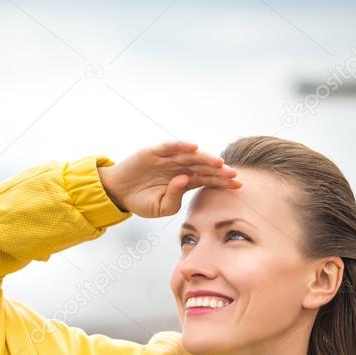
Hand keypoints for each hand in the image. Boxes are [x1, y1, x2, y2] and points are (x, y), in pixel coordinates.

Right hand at [97, 141, 239, 217]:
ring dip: (205, 158)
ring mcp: (168, 158)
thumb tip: (184, 180)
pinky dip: (181, 145)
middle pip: (203, 166)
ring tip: (219, 162)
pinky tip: (194, 147)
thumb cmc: (141, 201)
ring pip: (190, 156)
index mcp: (185, 181)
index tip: (238, 185)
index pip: (207, 179)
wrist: (118, 192)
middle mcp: (180, 167)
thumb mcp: (161, 208)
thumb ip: (175, 198)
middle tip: (233, 174)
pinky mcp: (154, 152)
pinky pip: (170, 147)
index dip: (222, 181)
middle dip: (219, 170)